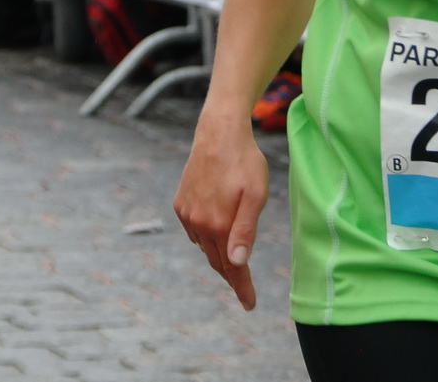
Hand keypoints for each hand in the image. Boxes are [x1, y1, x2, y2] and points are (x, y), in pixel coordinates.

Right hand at [174, 117, 268, 309]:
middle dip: (231, 275)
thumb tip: (238, 263)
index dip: (241, 287)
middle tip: (244, 289)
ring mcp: (187, 213)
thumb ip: (245, 231)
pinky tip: (216, 229)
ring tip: (233, 259)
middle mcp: (199, 223)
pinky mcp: (180, 203)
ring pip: (205, 245)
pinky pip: (194, 229)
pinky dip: (206, 235)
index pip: (232, 267)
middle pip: (217, 261)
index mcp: (219, 225)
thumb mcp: (256, 195)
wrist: (219, 133)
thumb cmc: (245, 162)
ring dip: (218, 254)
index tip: (249, 305)